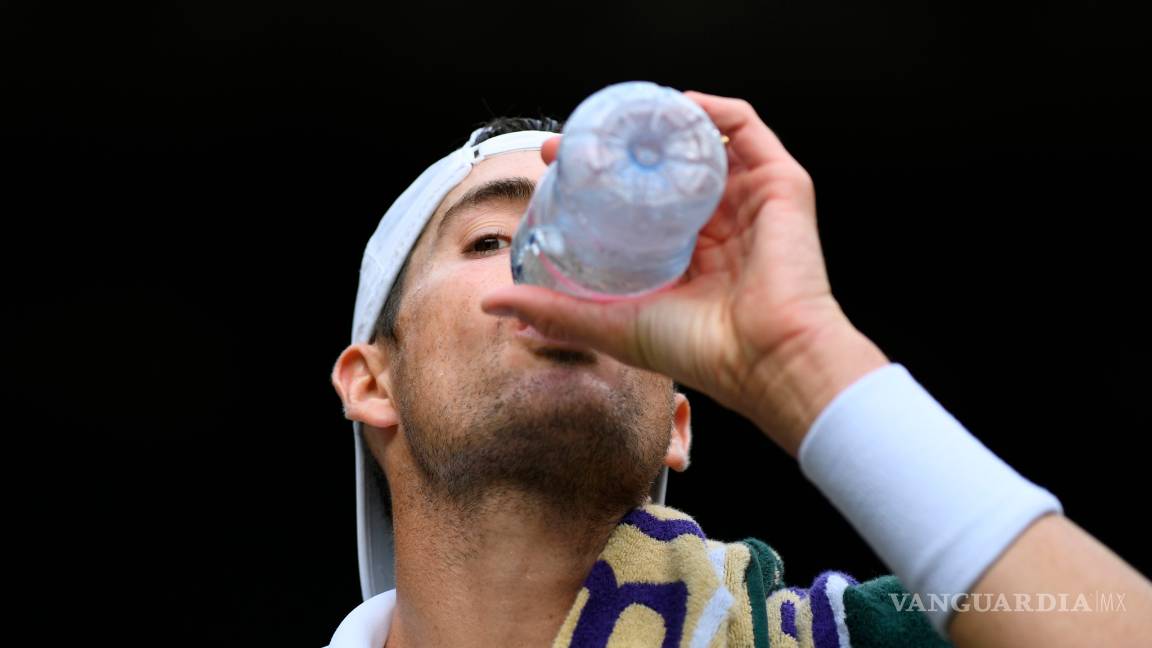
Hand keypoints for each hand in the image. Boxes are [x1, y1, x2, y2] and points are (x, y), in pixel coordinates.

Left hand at [481, 91, 884, 452]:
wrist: (765, 358)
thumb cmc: (697, 350)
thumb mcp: (610, 323)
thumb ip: (553, 312)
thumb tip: (490, 302)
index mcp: (685, 256)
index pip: (634, 200)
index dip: (594, 177)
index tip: (555, 164)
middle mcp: (717, 225)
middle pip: (664, 166)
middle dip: (619, 145)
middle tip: (578, 139)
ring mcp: (748, 202)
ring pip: (700, 141)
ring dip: (661, 120)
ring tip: (622, 114)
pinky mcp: (780, 185)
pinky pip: (743, 129)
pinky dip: (709, 109)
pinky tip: (674, 105)